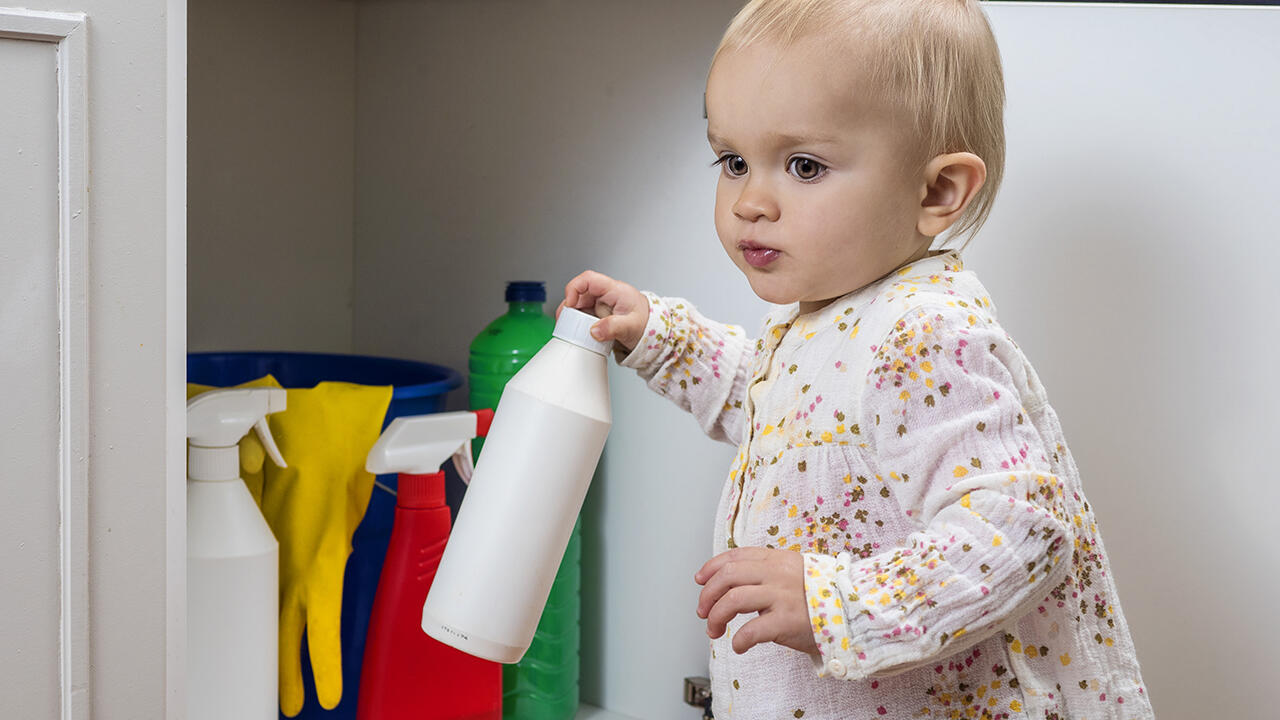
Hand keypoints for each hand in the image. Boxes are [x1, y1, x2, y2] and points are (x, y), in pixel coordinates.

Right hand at [559, 270, 649, 353]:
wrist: (655, 331)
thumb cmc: (647, 323)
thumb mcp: (632, 327)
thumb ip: (613, 328)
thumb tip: (594, 331)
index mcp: (615, 290)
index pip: (588, 279)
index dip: (574, 288)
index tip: (570, 304)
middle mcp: (606, 295)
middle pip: (580, 294)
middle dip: (570, 308)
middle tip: (565, 323)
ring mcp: (602, 305)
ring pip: (580, 306)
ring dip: (573, 317)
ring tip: (572, 331)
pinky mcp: (600, 315)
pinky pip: (584, 316)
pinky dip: (579, 324)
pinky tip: (580, 334)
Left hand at [695, 547, 818, 656]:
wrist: (854, 614)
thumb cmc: (822, 598)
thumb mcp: (795, 573)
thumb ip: (768, 573)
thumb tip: (734, 583)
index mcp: (778, 560)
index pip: (735, 556)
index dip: (712, 567)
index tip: (700, 580)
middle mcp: (778, 574)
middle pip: (728, 576)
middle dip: (708, 595)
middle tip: (703, 612)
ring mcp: (783, 596)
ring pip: (733, 600)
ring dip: (716, 617)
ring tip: (715, 631)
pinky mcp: (788, 621)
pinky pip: (751, 630)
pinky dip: (738, 640)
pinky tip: (738, 646)